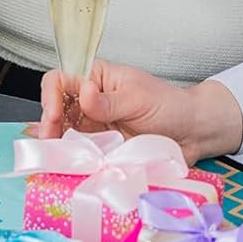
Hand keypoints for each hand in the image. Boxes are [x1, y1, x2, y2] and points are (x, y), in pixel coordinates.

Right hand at [38, 61, 242, 165]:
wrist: (193, 133)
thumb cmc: (169, 106)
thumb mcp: (138, 98)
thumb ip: (108, 100)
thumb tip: (83, 93)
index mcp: (95, 77)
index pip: (60, 80)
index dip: (51, 96)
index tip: (55, 116)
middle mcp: (89, 100)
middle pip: (56, 108)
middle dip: (49, 124)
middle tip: (51, 142)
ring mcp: (93, 125)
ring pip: (64, 131)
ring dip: (57, 143)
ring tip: (54, 156)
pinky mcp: (101, 147)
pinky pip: (80, 151)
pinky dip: (72, 158)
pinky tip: (67, 164)